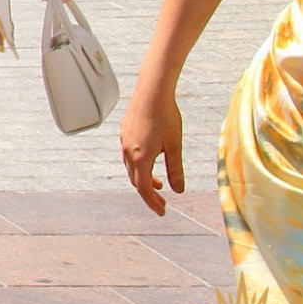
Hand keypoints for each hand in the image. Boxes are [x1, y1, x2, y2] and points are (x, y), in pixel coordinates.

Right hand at [120, 83, 185, 215]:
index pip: (144, 188)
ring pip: (131, 168)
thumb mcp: (175, 146)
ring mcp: (124, 141)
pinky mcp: (124, 132)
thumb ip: (176, 170)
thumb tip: (179, 190)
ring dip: (144, 179)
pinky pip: (128, 156)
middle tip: (163, 202)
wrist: (151, 91)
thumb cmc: (166, 116)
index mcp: (141, 157)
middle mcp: (128, 152)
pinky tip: (151, 159)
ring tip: (159, 182)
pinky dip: (139, 166)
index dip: (153, 202)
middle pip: (135, 180)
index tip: (162, 212)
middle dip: (149, 193)